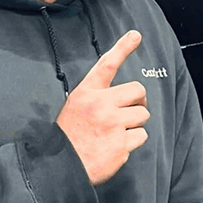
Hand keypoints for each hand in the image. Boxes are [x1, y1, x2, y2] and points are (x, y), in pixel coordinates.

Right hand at [56, 31, 149, 185]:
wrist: (60, 167)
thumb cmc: (67, 138)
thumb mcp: (74, 108)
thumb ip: (95, 99)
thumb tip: (120, 98)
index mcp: (86, 94)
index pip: (106, 65)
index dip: (122, 48)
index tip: (135, 35)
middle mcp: (101, 104)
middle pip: (138, 91)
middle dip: (138, 102)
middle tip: (129, 112)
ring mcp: (112, 124)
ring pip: (142, 115)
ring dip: (134, 124)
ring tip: (116, 134)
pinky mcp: (121, 143)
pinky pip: (141, 136)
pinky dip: (132, 143)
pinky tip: (116, 147)